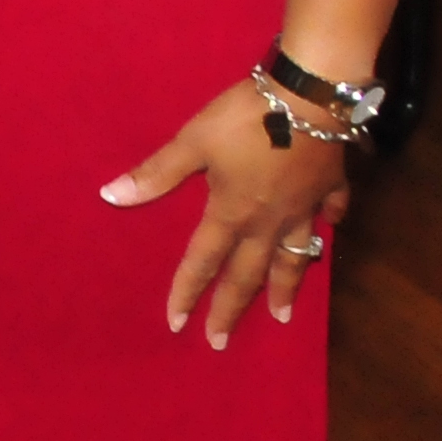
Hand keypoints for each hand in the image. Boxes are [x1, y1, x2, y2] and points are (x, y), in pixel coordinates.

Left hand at [105, 77, 354, 345]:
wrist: (309, 99)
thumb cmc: (245, 119)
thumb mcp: (193, 142)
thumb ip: (156, 173)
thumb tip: (110, 196)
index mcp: (232, 213)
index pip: (204, 261)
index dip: (188, 291)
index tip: (177, 324)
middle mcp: (269, 222)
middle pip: (248, 273)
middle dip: (233, 309)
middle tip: (222, 342)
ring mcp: (305, 208)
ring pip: (293, 257)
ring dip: (285, 287)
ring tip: (283, 316)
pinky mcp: (331, 188)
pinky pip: (329, 216)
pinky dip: (325, 229)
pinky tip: (326, 236)